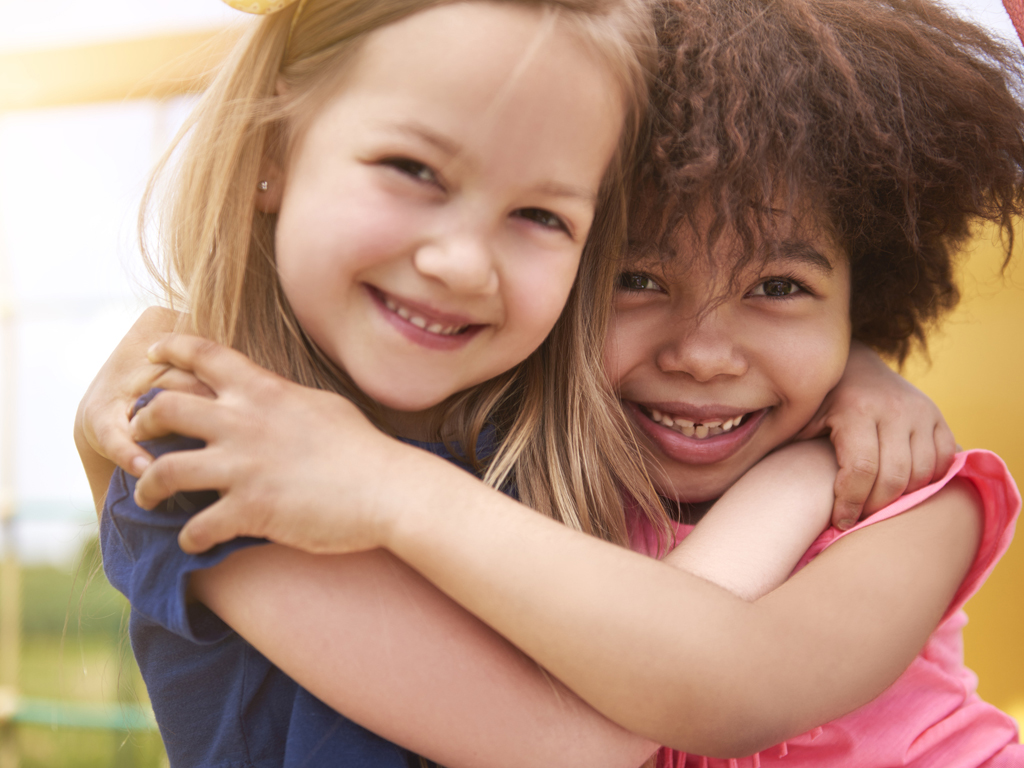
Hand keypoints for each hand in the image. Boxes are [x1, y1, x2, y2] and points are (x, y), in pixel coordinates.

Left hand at [131, 335, 419, 554]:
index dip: (171, 349)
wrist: (387, 488)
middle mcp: (243, 423)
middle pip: (163, 408)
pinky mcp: (249, 510)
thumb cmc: (362, 447)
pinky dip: (189, 537)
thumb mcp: (320, 405)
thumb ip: (283, 398)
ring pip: (163, 471)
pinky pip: (196, 527)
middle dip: (141, 423)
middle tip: (139, 437)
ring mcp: (243, 467)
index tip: (155, 354)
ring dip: (146, 487)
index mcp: (262, 391)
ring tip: (146, 497)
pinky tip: (195, 541)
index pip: (203, 355)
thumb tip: (269, 397)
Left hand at [797, 342, 955, 528]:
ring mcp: (920, 410)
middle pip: (895, 478)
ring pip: (923, 474)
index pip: (861, 471)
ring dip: (902, 498)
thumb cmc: (815, 402)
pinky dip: (927, 481)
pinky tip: (901, 488)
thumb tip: (751, 486)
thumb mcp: (796, 419)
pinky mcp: (936, 415)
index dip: (851, 504)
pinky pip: (943, 460)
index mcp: (855, 407)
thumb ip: (782, 445)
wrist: (851, 364)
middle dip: (875, 507)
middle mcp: (893, 407)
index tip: (840, 522)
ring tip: (876, 504)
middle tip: (858, 519)